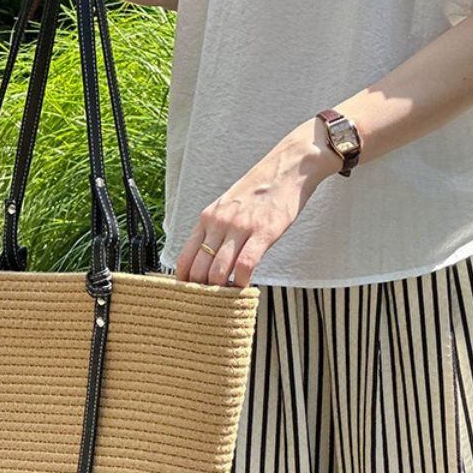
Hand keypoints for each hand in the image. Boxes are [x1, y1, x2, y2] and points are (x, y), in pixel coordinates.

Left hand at [174, 118, 343, 286]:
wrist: (287, 168)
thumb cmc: (259, 192)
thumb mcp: (228, 207)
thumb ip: (216, 231)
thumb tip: (208, 261)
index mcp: (207, 218)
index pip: (186, 258)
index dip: (185, 282)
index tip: (191, 297)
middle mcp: (219, 223)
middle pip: (199, 270)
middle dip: (203, 292)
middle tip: (212, 305)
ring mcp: (240, 228)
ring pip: (218, 271)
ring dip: (221, 291)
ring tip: (227, 300)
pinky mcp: (263, 232)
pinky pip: (245, 266)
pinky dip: (242, 283)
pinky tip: (245, 288)